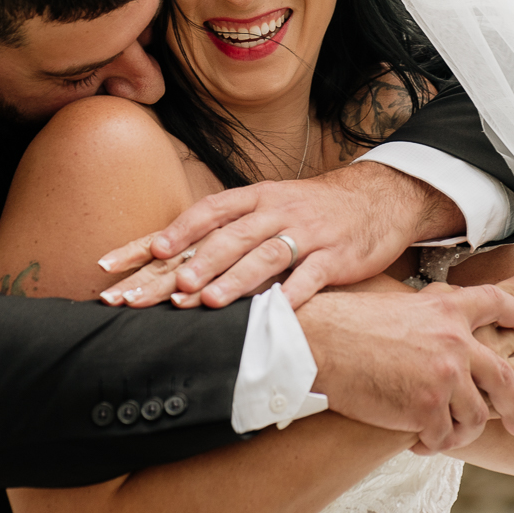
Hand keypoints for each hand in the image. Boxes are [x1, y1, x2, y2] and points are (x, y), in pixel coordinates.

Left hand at [96, 161, 462, 308]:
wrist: (378, 198)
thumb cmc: (310, 210)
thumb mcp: (267, 208)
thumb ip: (226, 230)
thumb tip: (169, 259)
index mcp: (253, 199)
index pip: (203, 213)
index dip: (169, 233)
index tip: (135, 256)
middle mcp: (275, 212)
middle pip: (228, 237)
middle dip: (194, 262)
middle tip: (164, 286)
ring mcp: (306, 234)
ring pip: (265, 256)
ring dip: (234, 279)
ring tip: (206, 301)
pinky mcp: (336, 257)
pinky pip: (311, 277)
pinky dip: (292, 296)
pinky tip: (273, 314)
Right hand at [293, 274, 513, 451]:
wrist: (317, 345)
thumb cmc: (346, 324)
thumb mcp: (398, 305)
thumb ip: (430, 311)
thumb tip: (444, 309)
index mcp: (447, 310)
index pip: (496, 303)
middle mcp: (455, 342)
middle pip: (505, 377)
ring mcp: (445, 376)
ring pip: (475, 417)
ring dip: (463, 432)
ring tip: (449, 440)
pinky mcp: (426, 408)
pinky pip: (443, 437)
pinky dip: (433, 445)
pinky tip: (418, 445)